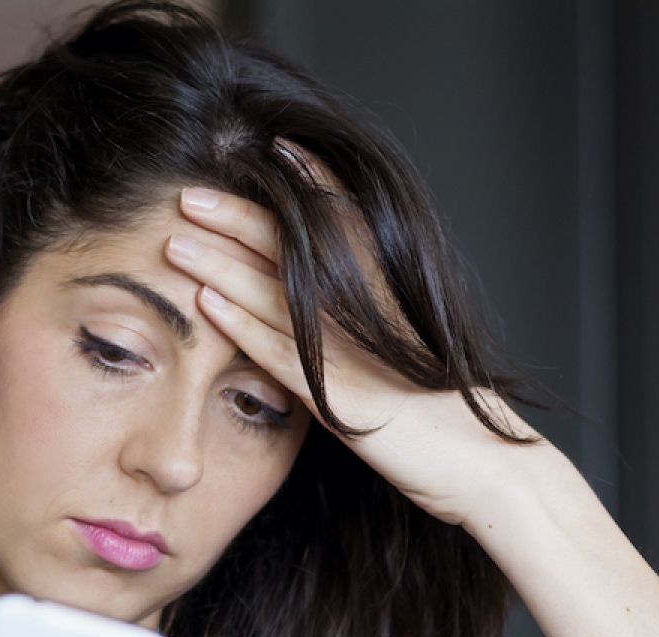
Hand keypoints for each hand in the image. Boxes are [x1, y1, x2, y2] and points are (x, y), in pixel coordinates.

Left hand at [167, 186, 539, 527]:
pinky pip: (280, 352)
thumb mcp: (408, 347)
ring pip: (274, 293)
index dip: (303, 180)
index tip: (263, 149)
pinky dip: (240, 324)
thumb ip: (371, 315)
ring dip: (219, 264)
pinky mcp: (341, 394)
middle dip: (237, 216)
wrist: (484, 465)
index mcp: (389, 291)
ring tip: (175, 240)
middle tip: (188, 195)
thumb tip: (330, 290)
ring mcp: (355, 350)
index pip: (340, 219)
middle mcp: (371, 310)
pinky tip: (203, 302)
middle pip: (294, 246)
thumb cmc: (443, 411)